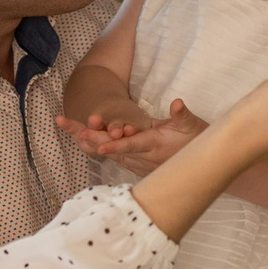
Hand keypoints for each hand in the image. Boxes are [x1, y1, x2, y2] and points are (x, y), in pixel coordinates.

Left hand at [56, 101, 206, 171]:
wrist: (199, 166)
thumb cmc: (196, 141)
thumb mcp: (193, 125)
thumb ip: (182, 115)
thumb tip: (177, 103)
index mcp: (154, 145)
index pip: (131, 146)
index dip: (116, 145)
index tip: (99, 145)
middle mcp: (142, 157)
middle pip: (111, 148)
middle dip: (89, 137)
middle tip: (69, 125)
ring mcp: (137, 163)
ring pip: (109, 152)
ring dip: (89, 141)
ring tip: (68, 128)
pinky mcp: (135, 165)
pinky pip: (113, 156)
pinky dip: (96, 147)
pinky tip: (82, 139)